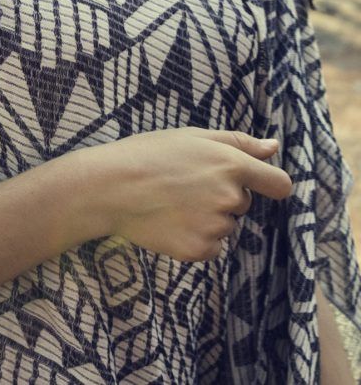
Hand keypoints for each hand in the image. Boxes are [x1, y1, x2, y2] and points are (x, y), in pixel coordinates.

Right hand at [63, 128, 292, 261]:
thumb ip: (238, 142)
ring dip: (205, 219)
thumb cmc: (145, 154)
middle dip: (220, 197)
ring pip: (224, 226)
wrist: (106, 188)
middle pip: (242, 204)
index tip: (255, 185)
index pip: (279, 184)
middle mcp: (230, 197)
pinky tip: (168, 223)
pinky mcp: (199, 249)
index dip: (268, 185)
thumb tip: (274, 147)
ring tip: (169, 205)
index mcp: (232, 165)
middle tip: (182, 187)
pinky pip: (211, 247)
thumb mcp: (191, 136)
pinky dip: (194, 239)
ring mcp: (215, 226)